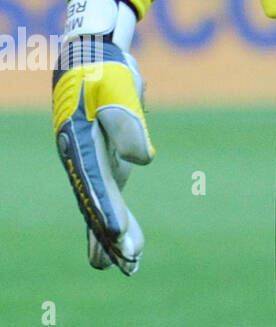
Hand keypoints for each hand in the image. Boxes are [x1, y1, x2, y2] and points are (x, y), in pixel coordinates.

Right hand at [53, 0, 153, 274]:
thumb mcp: (117, 90)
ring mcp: (92, 165)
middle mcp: (82, 161)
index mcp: (79, 144)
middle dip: (112, 235)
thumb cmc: (105, 73)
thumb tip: (145, 161)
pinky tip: (120, 250)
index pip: (94, 183)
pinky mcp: (104, 165)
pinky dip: (116, 223)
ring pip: (102, 209)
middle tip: (131, 262)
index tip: (117, 233)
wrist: (94, 59)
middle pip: (95, 204)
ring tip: (129, 267)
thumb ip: (127, 125)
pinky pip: (108, 201)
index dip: (105, 209)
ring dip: (115, 238)